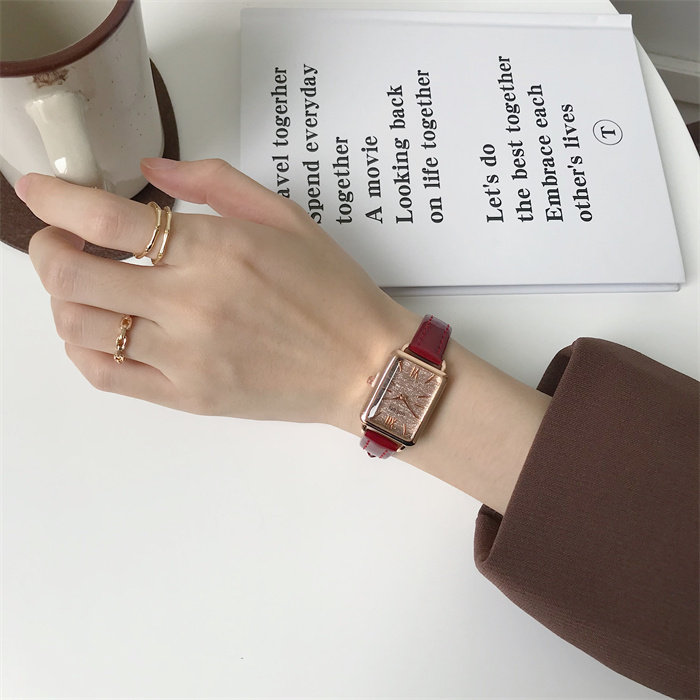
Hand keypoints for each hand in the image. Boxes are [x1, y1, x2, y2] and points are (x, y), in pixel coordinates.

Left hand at [19, 158, 417, 430]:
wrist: (364, 366)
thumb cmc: (332, 291)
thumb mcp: (284, 217)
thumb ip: (212, 182)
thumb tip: (148, 171)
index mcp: (217, 250)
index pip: (107, 222)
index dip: (56, 201)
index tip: (39, 191)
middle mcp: (192, 305)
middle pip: (71, 277)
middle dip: (46, 249)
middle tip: (59, 240)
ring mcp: (185, 357)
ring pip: (78, 328)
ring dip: (63, 298)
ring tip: (88, 285)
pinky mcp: (186, 397)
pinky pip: (106, 376)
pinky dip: (82, 347)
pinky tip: (101, 328)